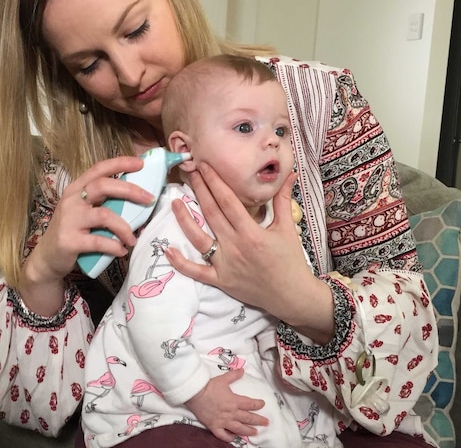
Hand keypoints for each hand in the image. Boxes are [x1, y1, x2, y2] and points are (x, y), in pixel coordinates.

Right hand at [21, 156, 153, 304]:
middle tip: (149, 199)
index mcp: (76, 189)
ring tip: (133, 238)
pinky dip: (115, 246)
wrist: (47, 258)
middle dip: (130, 190)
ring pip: (104, 215)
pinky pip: (99, 241)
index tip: (140, 163)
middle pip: (103, 186)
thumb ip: (103, 202)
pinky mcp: (69, 241)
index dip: (120, 163)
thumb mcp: (83, 211)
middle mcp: (71, 200)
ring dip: (124, 227)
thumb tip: (138, 199)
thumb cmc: (72, 231)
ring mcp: (69, 220)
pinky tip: (122, 251)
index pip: (98, 169)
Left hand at [166, 163, 334, 341]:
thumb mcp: (287, 228)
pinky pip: (197, 272)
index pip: (228, 201)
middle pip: (211, 214)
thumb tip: (290, 174)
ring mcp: (225, 264)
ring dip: (184, 220)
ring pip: (199, 239)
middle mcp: (235, 246)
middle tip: (190, 172)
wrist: (292, 295)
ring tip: (174, 203)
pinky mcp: (220, 280)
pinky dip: (181, 263)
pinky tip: (168, 250)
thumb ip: (282, 200)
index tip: (204, 166)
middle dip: (199, 190)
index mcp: (251, 232)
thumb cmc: (290, 260)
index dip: (214, 182)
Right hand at [184, 369, 267, 441]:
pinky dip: (230, 437)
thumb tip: (242, 370)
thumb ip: (234, 375)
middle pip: (248, 418)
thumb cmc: (209, 386)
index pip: (250, 404)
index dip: (258, 404)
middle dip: (258, 420)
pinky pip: (223, 435)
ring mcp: (223, 421)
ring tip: (255, 432)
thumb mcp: (223, 378)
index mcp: (234, 401)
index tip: (262, 404)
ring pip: (239, 428)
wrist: (195, 393)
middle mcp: (231, 413)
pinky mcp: (214, 427)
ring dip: (248, 431)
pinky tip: (234, 437)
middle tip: (266, 423)